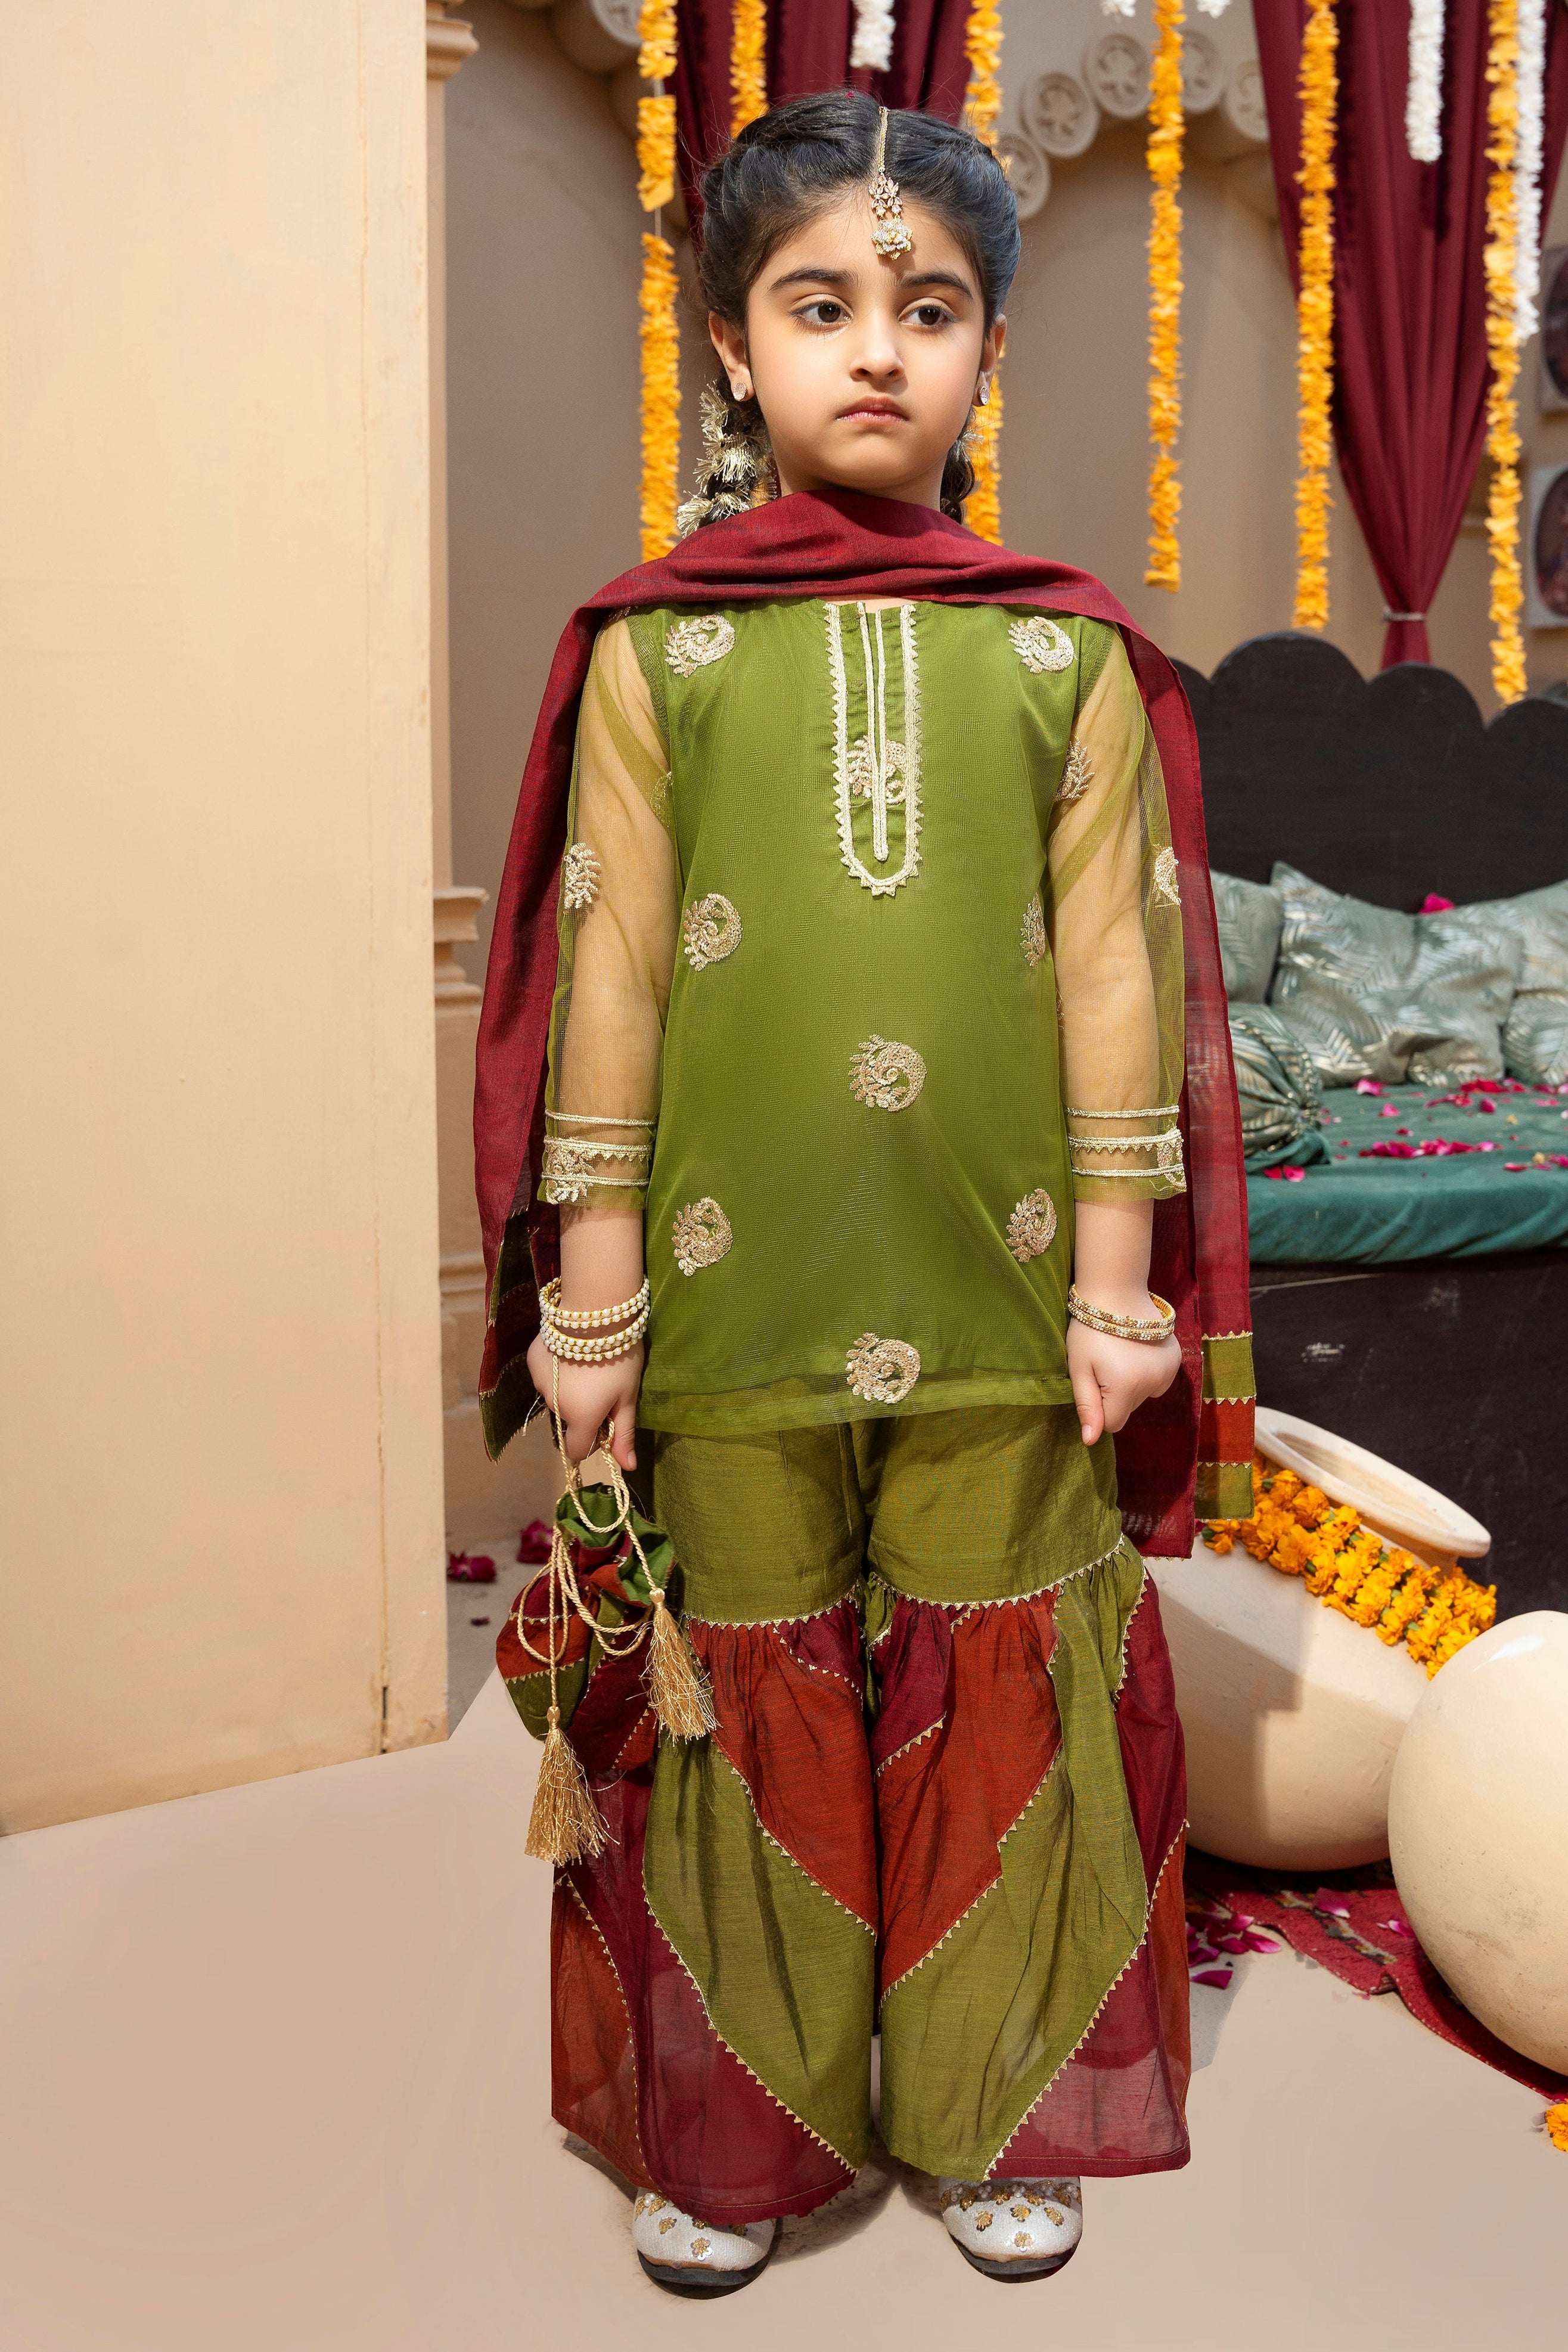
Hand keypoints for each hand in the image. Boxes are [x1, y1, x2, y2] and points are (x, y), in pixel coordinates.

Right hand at [526, 1335, 642, 1472]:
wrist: (595, 1309)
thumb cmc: (620, 1355)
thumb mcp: (628, 1396)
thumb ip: (624, 1433)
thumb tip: (628, 1468)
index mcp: (579, 1418)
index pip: (575, 1450)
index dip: (591, 1442)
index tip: (604, 1422)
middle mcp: (554, 1405)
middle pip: (567, 1420)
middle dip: (581, 1411)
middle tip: (601, 1384)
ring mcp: (539, 1382)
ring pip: (555, 1397)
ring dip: (568, 1390)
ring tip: (587, 1364)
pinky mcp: (532, 1361)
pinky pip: (546, 1376)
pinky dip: (557, 1371)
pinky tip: (571, 1351)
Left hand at [1067, 1313, 1180, 1445]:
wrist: (1117, 1290)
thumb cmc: (1089, 1330)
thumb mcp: (1079, 1367)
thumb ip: (1087, 1405)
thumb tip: (1091, 1440)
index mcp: (1126, 1387)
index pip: (1113, 1424)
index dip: (1100, 1409)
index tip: (1093, 1383)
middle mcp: (1153, 1383)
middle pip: (1129, 1409)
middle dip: (1115, 1396)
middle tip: (1105, 1364)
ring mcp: (1169, 1371)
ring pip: (1145, 1396)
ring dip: (1133, 1385)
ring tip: (1121, 1357)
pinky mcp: (1177, 1358)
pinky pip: (1159, 1381)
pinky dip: (1148, 1373)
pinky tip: (1138, 1352)